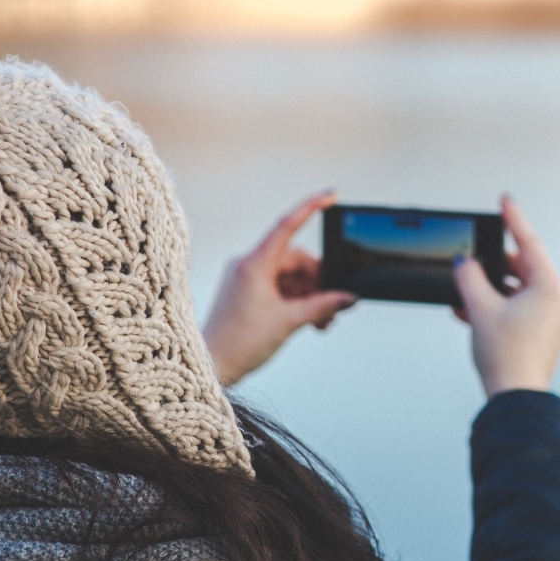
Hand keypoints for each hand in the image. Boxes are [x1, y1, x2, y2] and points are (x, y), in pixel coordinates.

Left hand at [203, 192, 356, 385]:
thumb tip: (348, 297)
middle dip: (317, 281)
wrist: (211, 366)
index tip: (331, 194)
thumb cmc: (240, 343)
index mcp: (254, 264)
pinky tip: (308, 320)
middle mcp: (247, 264)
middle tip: (332, 308)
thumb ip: (322, 306)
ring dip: (309, 294)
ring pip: (289, 275)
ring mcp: (245, 276)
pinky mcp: (245, 290)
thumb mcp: (289, 322)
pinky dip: (295, 299)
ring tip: (321, 322)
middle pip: (295, 259)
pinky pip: (278, 286)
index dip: (311, 207)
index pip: (287, 226)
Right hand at [453, 196, 559, 398]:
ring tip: (465, 294)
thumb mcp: (480, 308)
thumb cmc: (507, 357)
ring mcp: (552, 320)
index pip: (529, 243)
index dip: (513, 220)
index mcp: (549, 289)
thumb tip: (465, 263)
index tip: (504, 201)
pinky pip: (518, 311)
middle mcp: (557, 302)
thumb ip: (469, 277)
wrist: (516, 399)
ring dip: (490, 291)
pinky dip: (496, 308)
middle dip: (493, 266)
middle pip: (522, 269)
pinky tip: (471, 313)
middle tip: (472, 261)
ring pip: (517, 292)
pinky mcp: (543, 336)